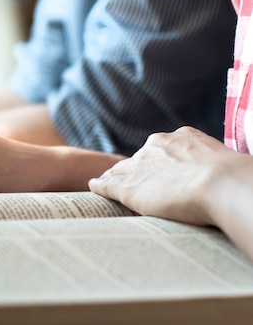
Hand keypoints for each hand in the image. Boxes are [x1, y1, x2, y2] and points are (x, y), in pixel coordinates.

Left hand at [89, 126, 248, 225]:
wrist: (219, 183)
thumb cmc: (231, 177)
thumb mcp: (221, 162)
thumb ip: (210, 165)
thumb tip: (221, 175)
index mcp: (180, 138)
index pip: (161, 149)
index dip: (158, 161)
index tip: (158, 170)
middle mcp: (154, 147)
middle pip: (139, 159)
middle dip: (136, 169)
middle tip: (135, 181)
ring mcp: (138, 166)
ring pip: (120, 170)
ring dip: (114, 177)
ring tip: (106, 184)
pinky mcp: (127, 187)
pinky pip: (106, 184)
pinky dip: (99, 185)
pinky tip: (93, 187)